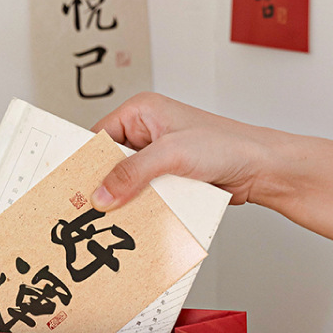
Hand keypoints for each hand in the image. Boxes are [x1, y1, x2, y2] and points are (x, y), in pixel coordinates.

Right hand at [91, 92, 276, 210]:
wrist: (260, 169)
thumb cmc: (227, 145)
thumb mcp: (172, 154)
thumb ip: (133, 172)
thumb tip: (101, 193)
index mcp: (141, 112)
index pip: (98, 136)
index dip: (85, 161)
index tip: (73, 186)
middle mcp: (145, 132)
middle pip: (108, 162)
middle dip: (102, 184)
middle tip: (88, 207)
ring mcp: (156, 157)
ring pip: (124, 182)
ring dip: (122, 199)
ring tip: (108, 218)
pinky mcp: (167, 179)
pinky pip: (142, 195)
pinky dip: (138, 207)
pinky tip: (134, 220)